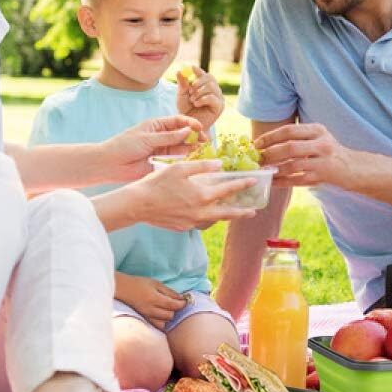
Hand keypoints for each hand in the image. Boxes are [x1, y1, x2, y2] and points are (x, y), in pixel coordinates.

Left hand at [103, 115, 202, 181]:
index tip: (199, 127)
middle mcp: (162, 137)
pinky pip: (177, 160)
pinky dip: (186, 159)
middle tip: (206, 140)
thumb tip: (188, 130)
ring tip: (204, 148)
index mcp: (157, 125)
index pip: (178, 121)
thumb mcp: (147, 138)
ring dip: (193, 147)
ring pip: (182, 147)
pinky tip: (195, 158)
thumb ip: (168, 136)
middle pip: (183, 134)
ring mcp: (163, 150)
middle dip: (195, 135)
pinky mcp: (162, 163)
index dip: (190, 123)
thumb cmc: (124, 146)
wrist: (111, 164)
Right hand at [116, 273, 187, 330]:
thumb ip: (169, 292)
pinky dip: (162, 321)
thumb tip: (181, 298)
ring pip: (165, 322)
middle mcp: (151, 310)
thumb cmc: (140, 283)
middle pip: (170, 315)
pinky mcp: (145, 319)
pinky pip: (158, 325)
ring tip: (168, 308)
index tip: (185, 300)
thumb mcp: (156, 284)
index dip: (182, 304)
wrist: (124, 289)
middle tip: (176, 303)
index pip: (173, 305)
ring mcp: (147, 316)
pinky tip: (162, 315)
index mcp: (155, 299)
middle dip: (175, 309)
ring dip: (169, 315)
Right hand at [139, 159, 258, 229]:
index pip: (228, 189)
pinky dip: (206, 217)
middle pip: (227, 213)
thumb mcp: (180, 168)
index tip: (254, 181)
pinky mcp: (182, 227)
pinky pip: (199, 222)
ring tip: (231, 212)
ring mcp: (191, 222)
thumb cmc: (157, 183)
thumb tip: (220, 164)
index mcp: (202, 195)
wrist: (138, 205)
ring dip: (224, 216)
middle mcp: (200, 212)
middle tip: (253, 211)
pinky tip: (205, 213)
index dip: (242, 184)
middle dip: (242, 212)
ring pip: (213, 219)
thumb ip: (202, 166)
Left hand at [176, 65, 223, 133]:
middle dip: (198, 82)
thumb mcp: (182, 95)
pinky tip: (197, 104)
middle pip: (210, 78)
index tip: (192, 68)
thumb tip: (179, 71)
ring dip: (199, 92)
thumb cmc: (186, 110)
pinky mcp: (220, 106)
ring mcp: (218, 98)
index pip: (204, 74)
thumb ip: (182, 84)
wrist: (190, 125)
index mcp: (205, 85)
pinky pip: (213, 98)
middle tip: (190, 90)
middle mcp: (213, 90)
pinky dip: (203, 99)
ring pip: (211, 86)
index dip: (198, 70)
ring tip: (192, 100)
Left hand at [255, 122, 352, 187]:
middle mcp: (322, 144)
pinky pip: (297, 180)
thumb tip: (266, 142)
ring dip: (275, 169)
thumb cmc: (328, 151)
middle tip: (257, 159)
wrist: (352, 168)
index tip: (256, 144)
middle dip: (270, 154)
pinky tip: (273, 182)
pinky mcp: (322, 177)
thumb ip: (297, 137)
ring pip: (293, 165)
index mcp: (317, 130)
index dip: (270, 137)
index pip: (289, 131)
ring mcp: (323, 162)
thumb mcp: (317, 137)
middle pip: (290, 148)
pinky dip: (283, 181)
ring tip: (262, 171)